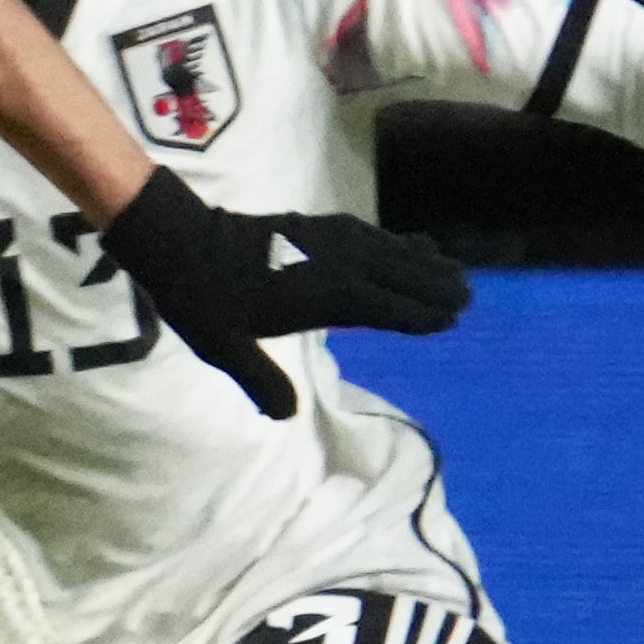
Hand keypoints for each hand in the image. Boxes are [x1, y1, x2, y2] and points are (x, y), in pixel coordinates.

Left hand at [99, 171, 470, 417]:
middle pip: (393, 273)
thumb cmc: (200, 297)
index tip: (448, 320)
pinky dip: (391, 240)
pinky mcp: (312, 227)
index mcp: (317, 293)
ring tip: (451, 268)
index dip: (415, 313)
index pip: (380, 306)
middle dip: (430, 284)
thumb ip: (259, 380)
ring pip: (383, 250)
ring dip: (418, 259)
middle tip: (467, 296)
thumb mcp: (223, 346)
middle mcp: (329, 262)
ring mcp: (322, 240)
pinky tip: (406, 244)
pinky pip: (365, 234)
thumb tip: (287, 416)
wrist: (177, 239)